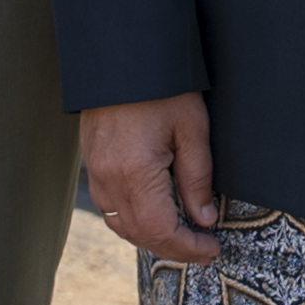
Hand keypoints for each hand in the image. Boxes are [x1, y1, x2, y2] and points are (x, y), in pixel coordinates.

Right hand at [82, 95, 220, 263]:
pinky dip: (133, 219)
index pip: (161, 231)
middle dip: (173, 247)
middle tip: (203, 247)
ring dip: (151, 236)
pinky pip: (110, 207)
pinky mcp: (92, 164)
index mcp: (136, 173)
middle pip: (140, 234)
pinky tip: (154, 213)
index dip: (189, 248)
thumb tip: (203, 219)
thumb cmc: (162, 87)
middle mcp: (110, 180)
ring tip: (182, 234)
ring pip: (121, 225)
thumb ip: (197, 178)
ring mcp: (96, 173)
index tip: (212, 249)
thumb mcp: (192, 129)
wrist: (123, 56)